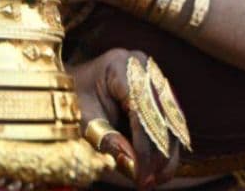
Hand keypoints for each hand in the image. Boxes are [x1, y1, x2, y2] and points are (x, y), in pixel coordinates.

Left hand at [71, 49, 178, 188]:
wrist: (73, 85)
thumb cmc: (73, 99)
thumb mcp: (83, 119)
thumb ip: (107, 139)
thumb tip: (135, 166)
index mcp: (119, 65)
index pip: (141, 110)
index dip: (143, 147)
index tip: (140, 175)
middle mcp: (142, 66)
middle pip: (161, 115)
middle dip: (157, 154)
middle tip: (148, 183)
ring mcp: (154, 76)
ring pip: (171, 121)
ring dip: (166, 155)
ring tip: (154, 181)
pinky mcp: (160, 91)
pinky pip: (171, 122)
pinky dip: (166, 148)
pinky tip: (160, 171)